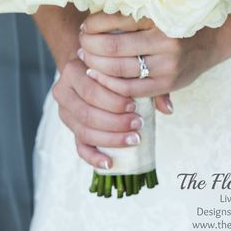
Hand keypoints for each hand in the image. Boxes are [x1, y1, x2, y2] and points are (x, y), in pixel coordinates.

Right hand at [51, 55, 146, 170]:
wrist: (92, 68)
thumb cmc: (112, 67)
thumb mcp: (125, 67)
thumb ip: (144, 81)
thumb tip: (167, 108)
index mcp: (73, 69)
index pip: (91, 89)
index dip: (113, 101)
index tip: (135, 106)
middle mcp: (63, 90)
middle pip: (86, 112)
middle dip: (114, 122)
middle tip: (138, 124)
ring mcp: (65, 112)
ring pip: (83, 131)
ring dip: (110, 138)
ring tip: (134, 139)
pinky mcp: (71, 128)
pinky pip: (79, 147)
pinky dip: (94, 157)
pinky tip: (110, 163)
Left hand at [78, 12, 230, 100]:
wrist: (213, 41)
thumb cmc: (176, 23)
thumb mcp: (158, 13)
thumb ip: (130, 17)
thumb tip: (92, 18)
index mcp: (157, 16)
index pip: (115, 19)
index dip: (93, 24)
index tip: (84, 26)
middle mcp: (163, 39)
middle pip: (113, 45)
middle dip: (90, 46)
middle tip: (81, 44)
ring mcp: (166, 63)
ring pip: (118, 68)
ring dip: (95, 65)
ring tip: (86, 59)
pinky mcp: (168, 83)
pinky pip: (129, 88)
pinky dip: (109, 84)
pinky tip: (100, 77)